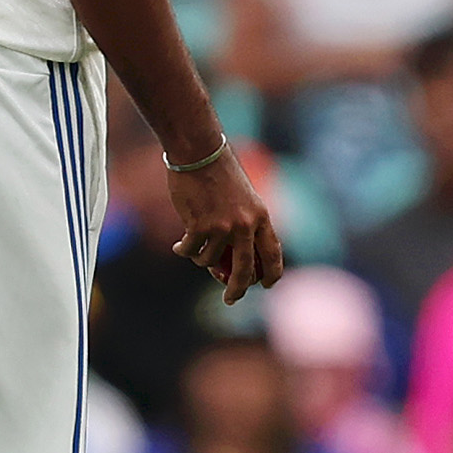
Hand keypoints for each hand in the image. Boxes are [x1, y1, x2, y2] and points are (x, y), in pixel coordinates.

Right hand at [167, 147, 284, 302]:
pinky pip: (190, 251)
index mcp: (261, 216)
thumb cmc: (219, 173)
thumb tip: (227, 265)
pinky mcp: (200, 226)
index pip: (273, 252)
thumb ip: (241, 227)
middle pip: (245, 270)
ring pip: (209, 261)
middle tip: (231, 299)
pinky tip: (179, 245)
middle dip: (238, 289)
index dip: (272, 273)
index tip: (265, 285)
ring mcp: (223, 227)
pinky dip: (183, 250)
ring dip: (200, 257)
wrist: (200, 153)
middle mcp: (246, 225)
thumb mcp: (242, 199)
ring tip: (193, 242)